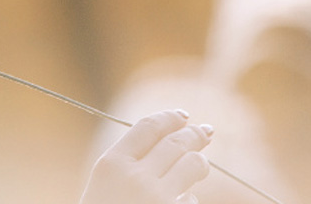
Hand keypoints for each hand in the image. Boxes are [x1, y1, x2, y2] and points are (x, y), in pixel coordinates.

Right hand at [80, 109, 211, 203]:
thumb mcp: (104, 184)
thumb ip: (129, 164)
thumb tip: (168, 143)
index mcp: (112, 163)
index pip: (148, 127)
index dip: (169, 117)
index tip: (183, 115)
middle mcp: (136, 177)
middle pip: (176, 142)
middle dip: (195, 134)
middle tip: (206, 131)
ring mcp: (158, 198)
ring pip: (194, 165)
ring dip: (201, 161)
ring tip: (201, 162)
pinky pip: (192, 200)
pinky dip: (190, 198)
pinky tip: (183, 199)